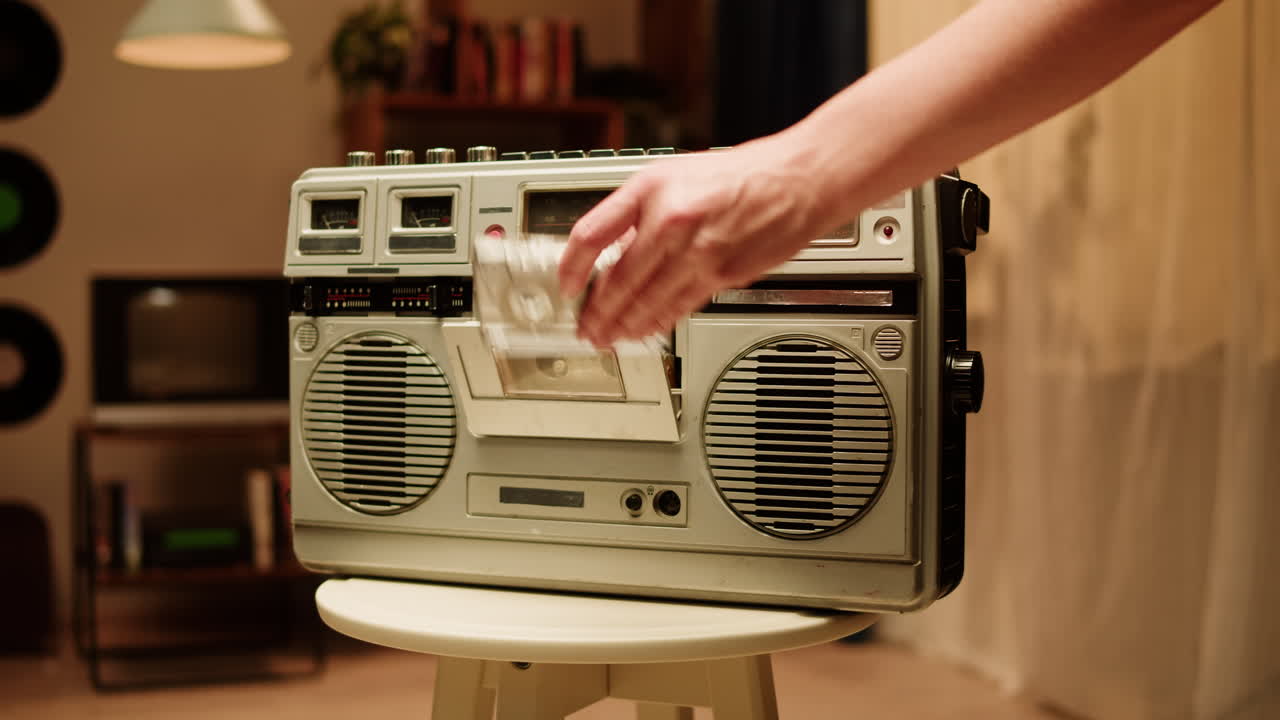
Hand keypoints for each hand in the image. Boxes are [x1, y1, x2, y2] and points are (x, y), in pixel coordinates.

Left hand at [559, 136, 830, 346]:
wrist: (798, 179)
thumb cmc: (739, 174)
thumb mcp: (673, 174)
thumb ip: (639, 212)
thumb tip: (611, 251)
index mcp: (650, 188)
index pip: (592, 234)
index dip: (572, 267)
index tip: (566, 286)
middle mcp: (670, 219)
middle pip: (618, 280)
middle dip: (597, 312)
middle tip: (586, 328)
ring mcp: (698, 250)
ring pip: (648, 300)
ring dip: (623, 325)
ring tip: (609, 338)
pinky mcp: (723, 274)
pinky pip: (680, 306)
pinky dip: (658, 322)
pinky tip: (645, 331)